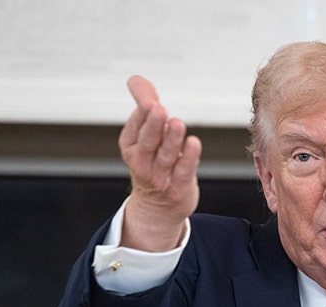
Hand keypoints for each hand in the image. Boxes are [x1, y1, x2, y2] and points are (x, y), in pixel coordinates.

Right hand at [116, 75, 201, 250]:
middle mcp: (142, 161)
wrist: (157, 207)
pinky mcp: (178, 186)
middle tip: (159, 109)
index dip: (143, 113)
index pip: (136, 126)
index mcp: (131, 145)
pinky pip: (183, 171)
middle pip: (148, 140)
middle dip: (153, 125)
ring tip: (177, 124)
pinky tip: (193, 143)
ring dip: (172, 139)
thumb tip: (134, 79)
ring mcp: (160, 176)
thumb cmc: (152, 162)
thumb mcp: (143, 134)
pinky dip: (188, 157)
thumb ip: (143, 104)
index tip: (150, 99)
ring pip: (166, 155)